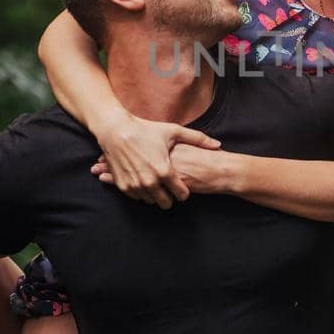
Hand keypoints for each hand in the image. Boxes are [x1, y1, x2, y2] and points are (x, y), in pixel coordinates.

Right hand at [91, 116, 220, 208]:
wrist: (116, 130)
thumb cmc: (145, 129)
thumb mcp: (173, 131)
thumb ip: (198, 139)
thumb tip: (218, 145)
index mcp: (165, 171)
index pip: (182, 195)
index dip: (184, 192)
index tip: (183, 187)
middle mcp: (150, 182)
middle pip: (166, 203)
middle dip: (170, 197)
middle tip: (169, 187)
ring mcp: (135, 186)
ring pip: (151, 201)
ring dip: (155, 194)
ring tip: (156, 182)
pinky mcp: (123, 186)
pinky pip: (137, 197)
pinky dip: (141, 192)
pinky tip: (144, 181)